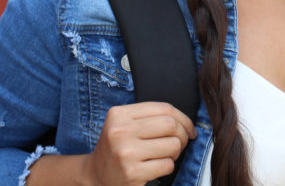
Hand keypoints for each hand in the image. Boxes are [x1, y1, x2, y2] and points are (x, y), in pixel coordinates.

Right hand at [83, 101, 197, 185]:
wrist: (95, 175)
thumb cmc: (118, 147)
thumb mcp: (125, 124)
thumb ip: (150, 116)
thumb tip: (188, 123)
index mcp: (119, 114)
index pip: (164, 109)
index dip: (183, 118)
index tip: (189, 128)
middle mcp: (121, 131)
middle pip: (171, 125)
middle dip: (183, 134)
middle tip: (181, 142)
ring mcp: (126, 153)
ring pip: (173, 145)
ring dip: (176, 152)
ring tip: (165, 154)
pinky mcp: (132, 173)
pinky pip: (167, 165)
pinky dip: (168, 166)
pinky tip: (156, 167)